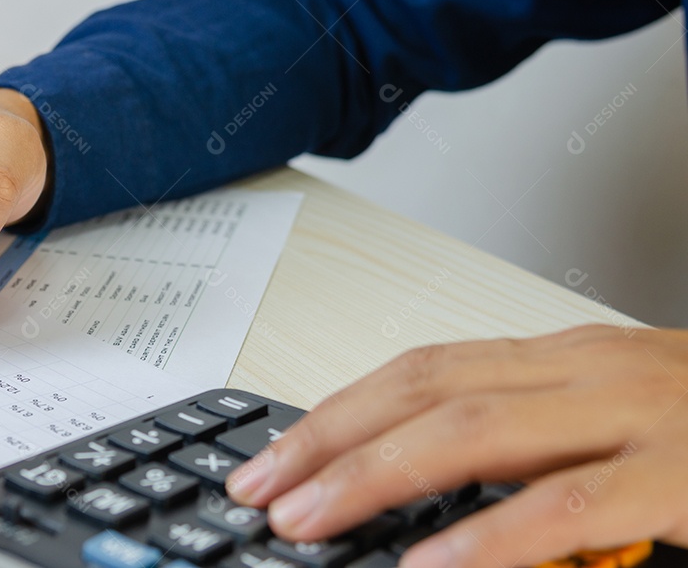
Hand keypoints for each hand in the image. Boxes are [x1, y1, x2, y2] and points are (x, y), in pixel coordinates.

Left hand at [226, 325, 687, 566]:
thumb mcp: (611, 416)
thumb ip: (531, 440)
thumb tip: (427, 491)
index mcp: (562, 357)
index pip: (420, 369)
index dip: (336, 410)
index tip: (273, 455)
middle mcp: (587, 371)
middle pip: (425, 393)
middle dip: (330, 443)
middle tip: (260, 491)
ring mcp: (638, 417)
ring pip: (476, 433)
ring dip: (375, 477)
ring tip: (305, 522)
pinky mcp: (687, 477)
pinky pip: (570, 507)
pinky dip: (492, 538)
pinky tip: (429, 565)